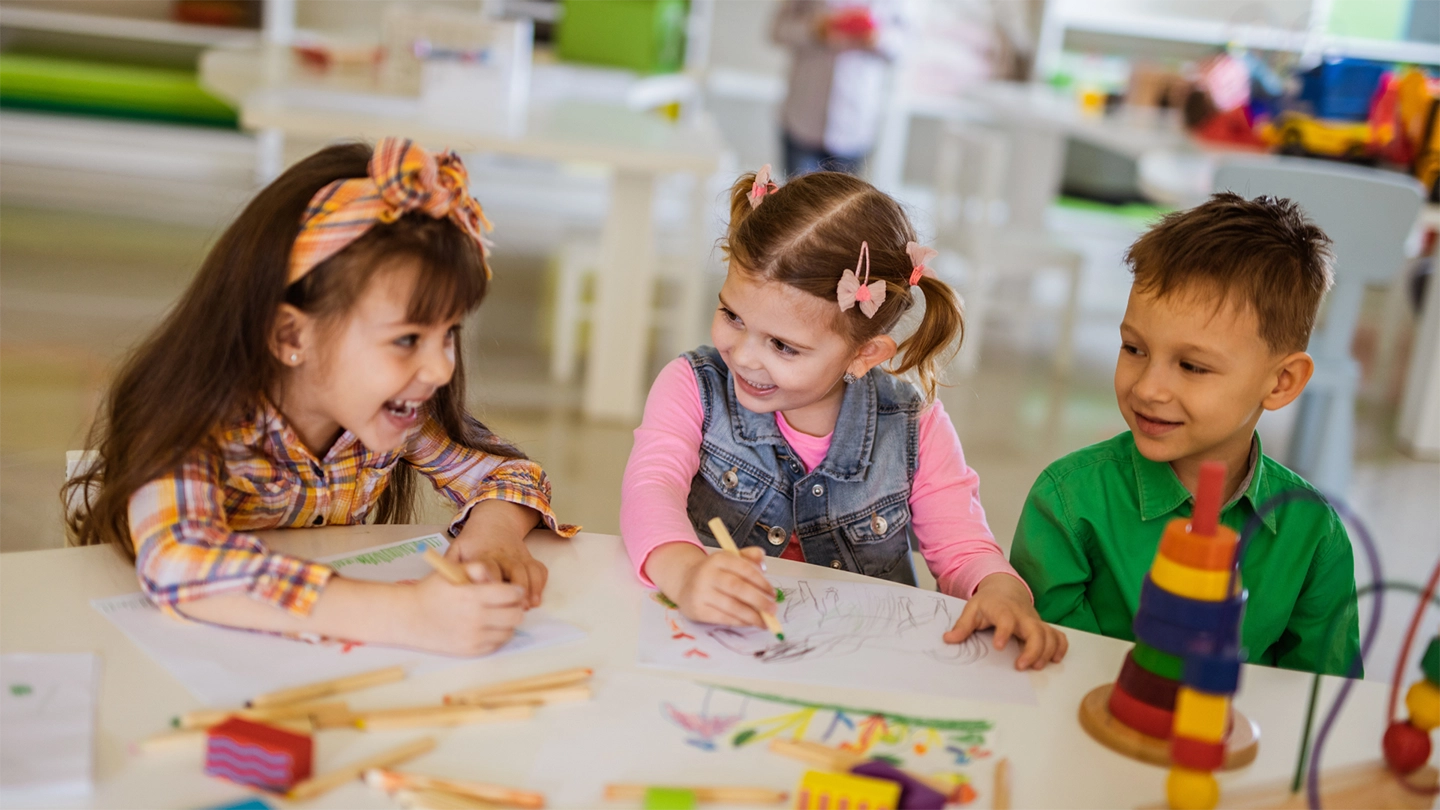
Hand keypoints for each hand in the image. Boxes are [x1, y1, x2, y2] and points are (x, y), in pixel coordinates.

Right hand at [401, 565, 526, 656]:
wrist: (408, 617)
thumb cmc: (431, 591)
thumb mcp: (452, 570)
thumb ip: (478, 568)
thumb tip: (499, 578)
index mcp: (472, 596)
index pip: (512, 595)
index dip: (516, 591)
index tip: (513, 590)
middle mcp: (475, 618)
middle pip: (515, 615)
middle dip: (515, 607)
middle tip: (507, 603)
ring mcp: (473, 637)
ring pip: (509, 631)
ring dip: (507, 622)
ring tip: (496, 615)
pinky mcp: (470, 650)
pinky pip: (496, 644)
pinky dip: (496, 635)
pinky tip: (486, 626)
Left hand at [446, 533, 547, 608]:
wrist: (494, 522)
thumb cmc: (473, 542)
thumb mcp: (457, 548)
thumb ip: (450, 565)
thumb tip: (441, 584)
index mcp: (484, 554)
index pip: (489, 567)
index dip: (491, 580)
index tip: (490, 595)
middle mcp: (504, 555)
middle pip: (515, 569)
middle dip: (518, 588)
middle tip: (516, 607)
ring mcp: (518, 557)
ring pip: (530, 570)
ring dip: (532, 588)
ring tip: (529, 606)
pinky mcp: (529, 559)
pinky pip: (539, 570)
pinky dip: (541, 584)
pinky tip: (536, 599)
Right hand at [672, 546, 777, 627]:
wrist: (685, 582)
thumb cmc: (716, 573)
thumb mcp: (731, 560)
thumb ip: (749, 558)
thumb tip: (763, 565)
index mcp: (719, 558)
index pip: (744, 568)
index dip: (761, 582)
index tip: (772, 593)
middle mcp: (707, 573)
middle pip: (737, 587)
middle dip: (758, 600)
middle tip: (772, 610)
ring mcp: (700, 592)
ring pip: (731, 605)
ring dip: (751, 615)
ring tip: (764, 621)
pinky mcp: (696, 609)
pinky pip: (722, 618)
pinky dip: (739, 621)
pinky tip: (749, 622)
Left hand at [943, 573, 1067, 669]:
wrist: (1005, 589)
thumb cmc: (989, 602)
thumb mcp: (972, 609)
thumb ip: (962, 625)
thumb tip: (948, 639)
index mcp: (1003, 610)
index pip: (1006, 619)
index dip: (1004, 632)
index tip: (999, 646)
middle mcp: (1022, 616)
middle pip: (1035, 630)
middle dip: (1032, 649)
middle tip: (1021, 666)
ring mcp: (1035, 621)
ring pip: (1049, 635)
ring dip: (1047, 652)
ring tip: (1036, 666)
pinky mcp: (1042, 627)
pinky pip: (1058, 636)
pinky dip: (1060, 647)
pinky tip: (1054, 659)